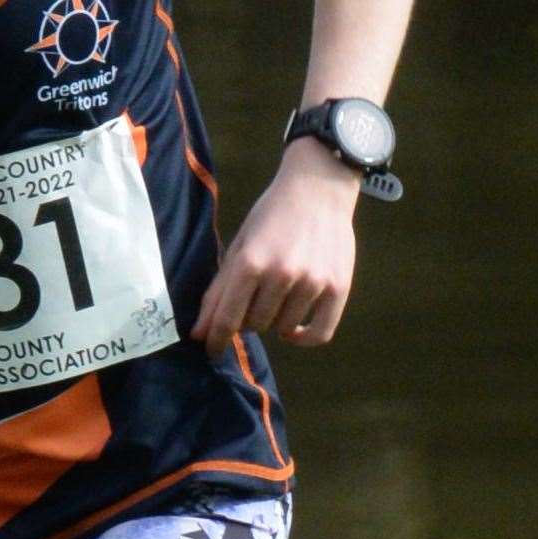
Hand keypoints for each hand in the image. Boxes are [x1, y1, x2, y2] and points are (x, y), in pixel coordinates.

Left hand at [190, 143, 357, 353]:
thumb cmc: (271, 215)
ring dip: (274, 320)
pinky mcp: (337, 287)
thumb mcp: (240, 244)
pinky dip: (302, 337)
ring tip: (276, 295)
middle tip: (252, 297)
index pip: (227, 317)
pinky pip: (319, 334)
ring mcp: (312, 282)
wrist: (318, 188)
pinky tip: (293, 329)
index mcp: (250, 261)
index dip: (215, 339)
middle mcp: (281, 274)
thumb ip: (220, 288)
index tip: (209, 350)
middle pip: (254, 325)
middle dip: (247, 318)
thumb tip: (200, 332)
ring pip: (283, 328)